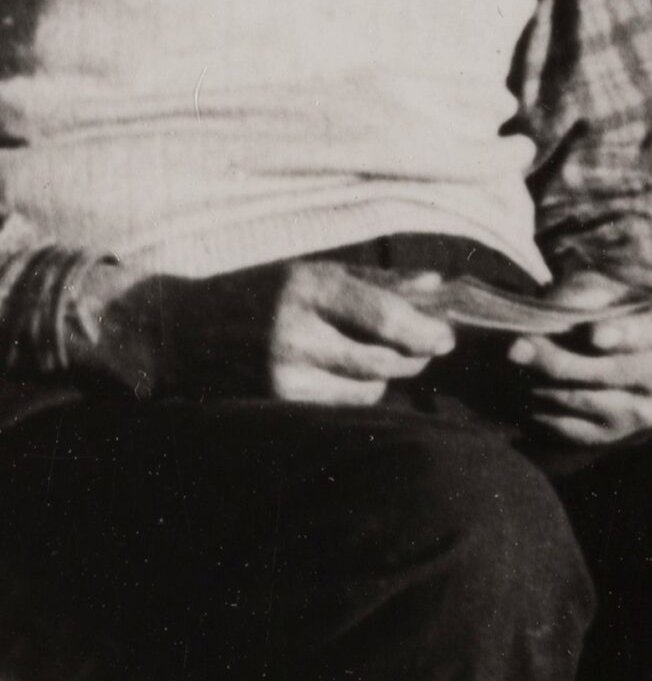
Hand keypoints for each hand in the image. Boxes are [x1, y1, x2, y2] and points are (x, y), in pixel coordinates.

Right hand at [81, 259, 455, 404]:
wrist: (175, 330)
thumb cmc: (254, 294)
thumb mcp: (310, 273)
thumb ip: (375, 281)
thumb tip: (435, 286)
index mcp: (307, 287)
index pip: (383, 315)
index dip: (423, 330)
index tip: (446, 336)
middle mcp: (295, 331)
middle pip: (382, 357)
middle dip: (415, 355)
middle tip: (427, 348)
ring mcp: (283, 373)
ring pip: (367, 387)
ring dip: (387, 375)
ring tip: (383, 359)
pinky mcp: (275, 403)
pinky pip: (341, 407)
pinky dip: (356, 393)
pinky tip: (347, 377)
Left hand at [503, 271, 651, 447]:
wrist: (638, 338)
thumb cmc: (618, 301)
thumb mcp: (604, 285)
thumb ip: (577, 299)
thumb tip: (538, 327)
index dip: (626, 335)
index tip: (593, 335)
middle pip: (612, 372)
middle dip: (560, 361)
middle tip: (517, 348)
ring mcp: (646, 409)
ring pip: (589, 402)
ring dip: (544, 385)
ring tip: (515, 365)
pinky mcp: (619, 434)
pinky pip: (574, 429)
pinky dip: (544, 410)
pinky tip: (525, 388)